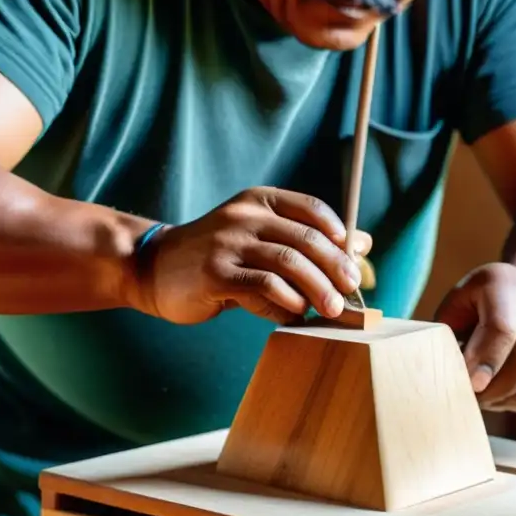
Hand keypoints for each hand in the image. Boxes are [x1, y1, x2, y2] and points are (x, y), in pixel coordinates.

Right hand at [134, 187, 370, 324]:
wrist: (152, 268)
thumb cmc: (217, 258)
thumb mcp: (260, 238)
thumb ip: (304, 239)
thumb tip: (362, 244)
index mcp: (259, 201)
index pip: (312, 210)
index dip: (340, 236)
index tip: (355, 262)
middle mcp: (244, 215)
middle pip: (306, 238)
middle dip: (336, 267)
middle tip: (351, 291)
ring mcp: (228, 243)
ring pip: (289, 262)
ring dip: (317, 289)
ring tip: (331, 309)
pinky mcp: (215, 273)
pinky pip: (263, 287)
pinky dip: (286, 303)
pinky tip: (294, 314)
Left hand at [434, 263, 515, 411]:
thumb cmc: (476, 305)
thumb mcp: (456, 306)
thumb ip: (448, 335)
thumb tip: (445, 374)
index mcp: (503, 285)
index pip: (502, 329)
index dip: (486, 362)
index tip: (470, 386)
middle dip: (496, 390)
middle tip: (474, 398)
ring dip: (513, 401)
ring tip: (491, 399)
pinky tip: (511, 394)